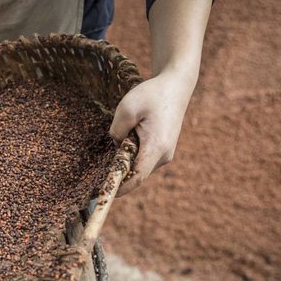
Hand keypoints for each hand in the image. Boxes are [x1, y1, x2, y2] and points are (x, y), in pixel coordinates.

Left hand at [109, 71, 193, 195]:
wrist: (176, 87)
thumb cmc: (152, 95)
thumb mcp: (127, 108)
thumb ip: (116, 131)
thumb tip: (116, 146)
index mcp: (156, 147)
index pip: (137, 177)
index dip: (120, 187)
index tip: (104, 193)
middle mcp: (164, 155)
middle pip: (136, 174)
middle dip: (120, 169)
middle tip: (104, 160)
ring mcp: (166, 154)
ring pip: (139, 166)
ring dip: (126, 158)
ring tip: (128, 132)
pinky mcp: (164, 150)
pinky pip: (144, 160)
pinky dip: (133, 154)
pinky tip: (132, 135)